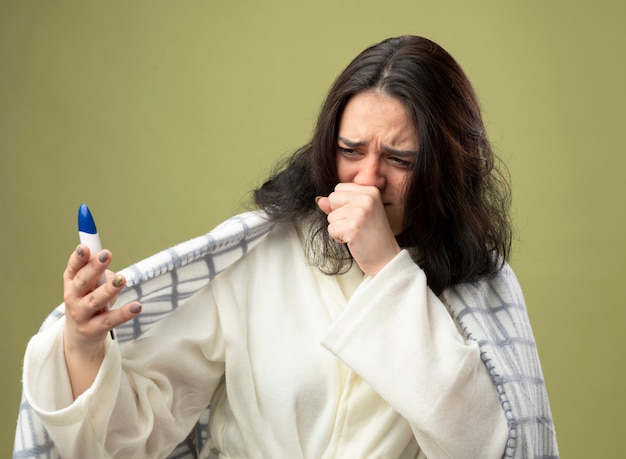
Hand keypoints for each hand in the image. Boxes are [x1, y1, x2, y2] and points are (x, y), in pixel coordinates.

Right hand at [62, 245, 140, 396]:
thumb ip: (98, 275)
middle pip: (82, 282)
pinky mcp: (94, 329)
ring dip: (108, 289)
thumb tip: (113, 275)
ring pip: (94, 301)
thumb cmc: (87, 302)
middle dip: (94, 268)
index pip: (73, 268)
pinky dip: (124, 313)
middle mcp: (72, 298)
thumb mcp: (88, 286)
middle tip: (106, 254)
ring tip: (122, 279)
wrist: (78, 336)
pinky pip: (110, 320)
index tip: (86, 246)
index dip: (78, 257)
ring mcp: (82, 315)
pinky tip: (137, 306)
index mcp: (71, 283)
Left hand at [316, 183, 400, 276]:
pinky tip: (354, 240)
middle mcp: (367, 197)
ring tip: (356, 233)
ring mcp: (360, 211)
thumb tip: (319, 199)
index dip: (343, 205)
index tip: (359, 217)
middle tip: (357, 225)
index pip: (339, 188)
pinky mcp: (352, 226)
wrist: (386, 258)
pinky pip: (331, 229)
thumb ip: (339, 204)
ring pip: (330, 216)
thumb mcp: (358, 214)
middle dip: (338, 214)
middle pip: (332, 198)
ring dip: (339, 228)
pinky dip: (338, 238)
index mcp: (371, 191)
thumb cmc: (373, 237)